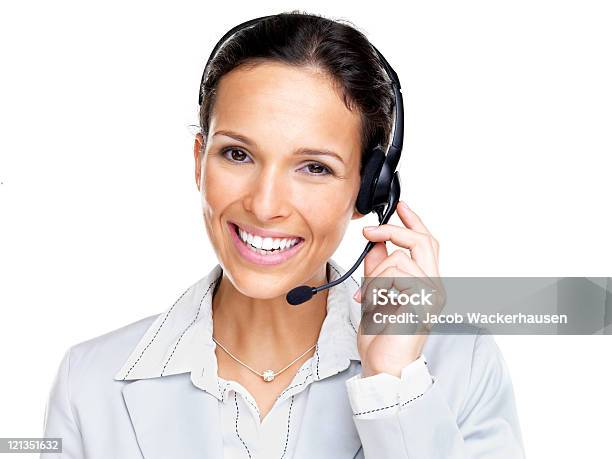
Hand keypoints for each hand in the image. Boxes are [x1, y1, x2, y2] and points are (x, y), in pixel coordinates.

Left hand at [354, 201, 443, 377]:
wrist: (384, 365)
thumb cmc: (382, 336)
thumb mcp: (375, 294)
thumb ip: (379, 268)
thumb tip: (376, 244)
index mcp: (426, 283)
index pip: (427, 244)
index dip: (414, 222)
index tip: (400, 207)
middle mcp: (434, 287)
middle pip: (424, 241)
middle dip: (394, 231)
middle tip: (370, 232)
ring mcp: (431, 296)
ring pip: (401, 259)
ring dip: (376, 274)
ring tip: (369, 296)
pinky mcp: (421, 303)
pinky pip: (396, 276)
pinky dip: (377, 286)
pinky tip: (373, 303)